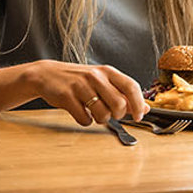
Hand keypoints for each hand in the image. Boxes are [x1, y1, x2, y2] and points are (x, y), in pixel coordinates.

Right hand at [19, 60, 150, 125]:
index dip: (139, 104)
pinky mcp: (66, 96)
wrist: (47, 75)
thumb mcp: (102, 82)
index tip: (139, 116)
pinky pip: (84, 119)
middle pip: (119, 104)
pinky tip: (80, 112)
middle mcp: (95, 76)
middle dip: (117, 115)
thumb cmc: (79, 80)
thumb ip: (123, 94)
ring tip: (93, 113)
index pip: (131, 86)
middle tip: (110, 113)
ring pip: (102, 114)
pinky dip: (85, 121)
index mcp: (107, 71)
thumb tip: (145, 108)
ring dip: (100, 119)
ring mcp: (80, 86)